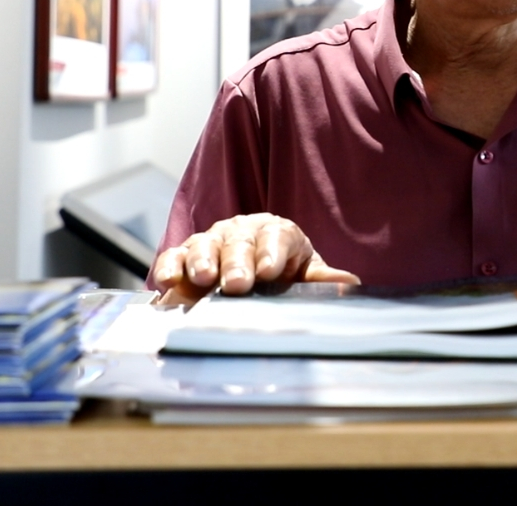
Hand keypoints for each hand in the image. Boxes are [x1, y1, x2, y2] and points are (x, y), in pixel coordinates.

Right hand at [151, 213, 358, 307]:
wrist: (249, 274)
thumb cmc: (280, 273)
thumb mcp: (303, 274)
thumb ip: (321, 279)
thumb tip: (349, 283)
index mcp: (276, 233)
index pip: (277, 236)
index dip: (273, 252)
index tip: (271, 271)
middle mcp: (242, 232)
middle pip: (240, 242)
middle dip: (238, 263)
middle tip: (238, 284)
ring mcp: (211, 242)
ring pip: (205, 245)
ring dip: (202, 261)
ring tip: (204, 279)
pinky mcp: (184, 257)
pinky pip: (174, 256)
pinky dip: (170, 266)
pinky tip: (167, 281)